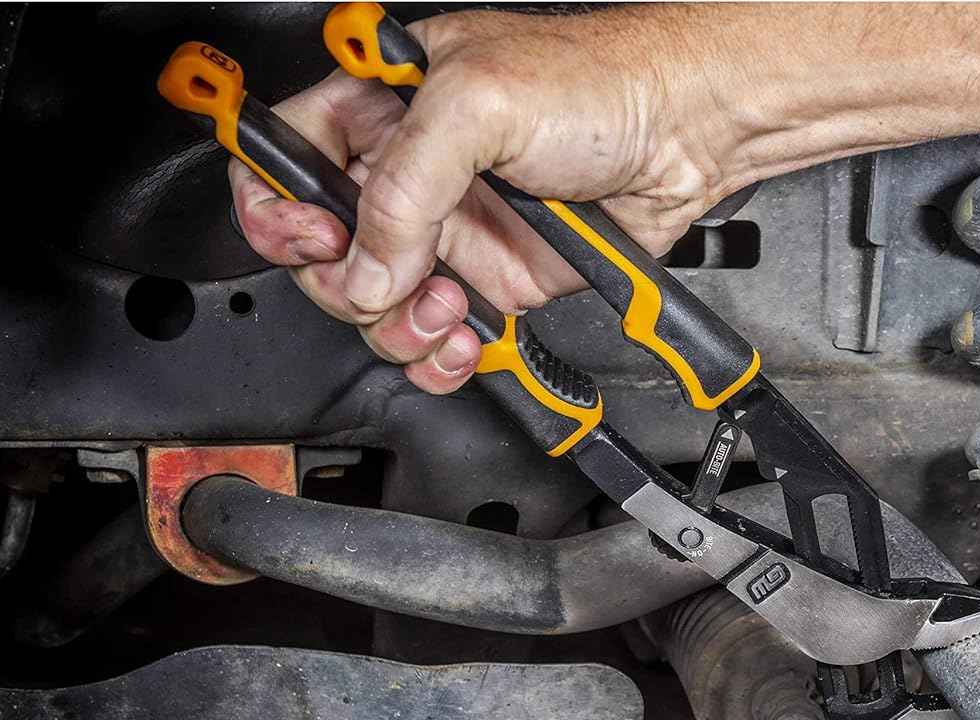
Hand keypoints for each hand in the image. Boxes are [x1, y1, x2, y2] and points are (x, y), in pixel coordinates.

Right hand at [229, 7, 731, 392]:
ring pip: (375, 307)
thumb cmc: (597, 83)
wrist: (683, 134)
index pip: (281, 159)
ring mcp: (448, 232)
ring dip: (398, 325)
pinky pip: (435, 336)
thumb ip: (407, 183)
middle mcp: (406, 174)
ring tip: (447, 304)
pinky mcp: (491, 280)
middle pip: (322, 253)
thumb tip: (370, 263)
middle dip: (348, 282)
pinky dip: (438, 355)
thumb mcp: (479, 104)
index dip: (275, 206)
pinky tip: (463, 339)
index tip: (312, 235)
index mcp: (379, 106)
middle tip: (395, 276)